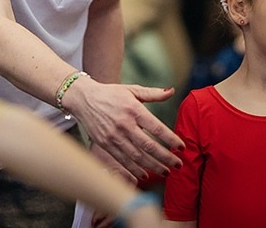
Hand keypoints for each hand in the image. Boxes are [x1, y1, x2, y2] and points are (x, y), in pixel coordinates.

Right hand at [61, 77, 182, 179]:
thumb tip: (172, 91)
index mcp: (133, 109)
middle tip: (178, 165)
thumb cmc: (111, 93)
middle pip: (149, 146)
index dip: (170, 139)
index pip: (156, 127)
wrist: (83, 99)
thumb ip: (153, 93)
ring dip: (153, 167)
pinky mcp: (105, 144)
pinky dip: (135, 170)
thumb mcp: (132, 90)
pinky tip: (145, 174)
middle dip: (166, 158)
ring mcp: (114, 136)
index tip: (181, 147)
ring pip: (137, 157)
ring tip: (166, 172)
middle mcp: (124, 124)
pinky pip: (123, 161)